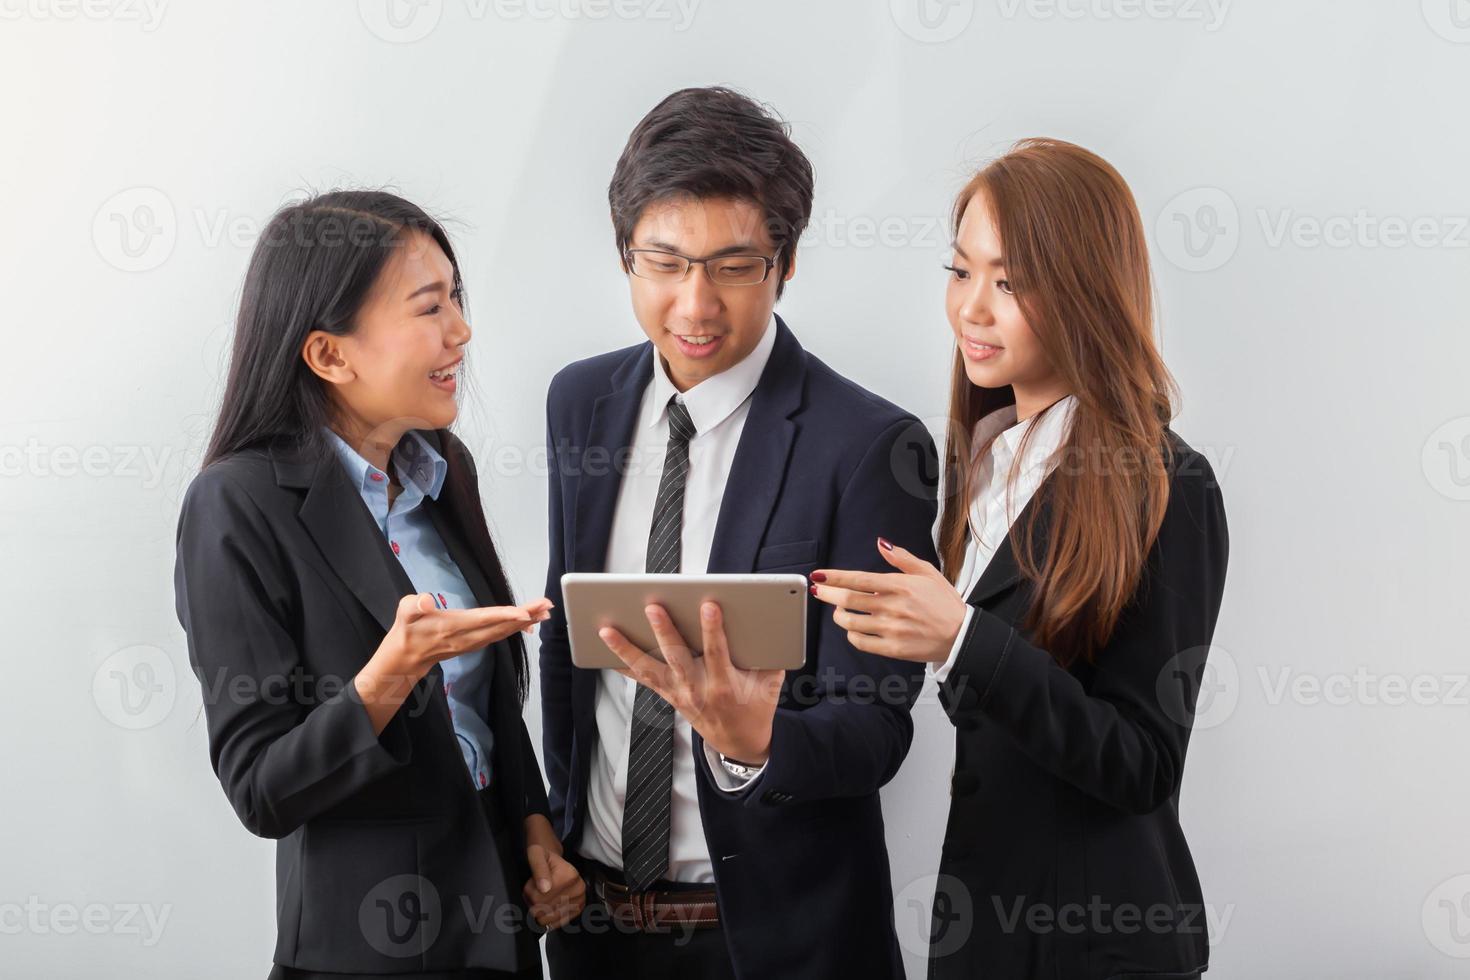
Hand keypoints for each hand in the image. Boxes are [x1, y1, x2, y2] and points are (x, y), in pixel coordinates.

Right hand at [380, 592, 553, 678]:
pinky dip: (516, 628)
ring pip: (503, 632)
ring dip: (525, 622)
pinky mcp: (476, 644)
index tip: (524, 613)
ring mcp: (473, 642)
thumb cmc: (407, 629)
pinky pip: (500, 636)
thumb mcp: (405, 612)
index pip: (483, 620)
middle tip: (547, 605)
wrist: (407, 657)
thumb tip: (425, 600)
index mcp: (452, 626)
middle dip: (525, 616)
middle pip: (500, 626)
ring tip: (545, 611)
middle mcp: (467, 637)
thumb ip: (414, 605)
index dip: (504, 616)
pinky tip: (530, 623)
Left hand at [522, 815, 584, 930]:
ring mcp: (580, 900)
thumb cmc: (543, 855)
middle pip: (543, 910)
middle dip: (533, 903)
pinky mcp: (578, 909)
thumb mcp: (536, 854)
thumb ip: (539, 869)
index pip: (538, 898)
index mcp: (569, 876)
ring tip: (541, 897)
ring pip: (548, 919)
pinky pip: (558, 923)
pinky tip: (548, 907)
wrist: (555, 860)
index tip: (531, 883)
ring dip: (540, 911)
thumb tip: (545, 888)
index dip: (528, 892)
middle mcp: (579, 888)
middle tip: (535, 890)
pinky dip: (549, 918)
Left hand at [599, 601, 783, 764]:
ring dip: (626, 649)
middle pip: (676, 657)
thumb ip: (770, 653)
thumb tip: (767, 619)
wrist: (739, 741)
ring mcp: (678, 694)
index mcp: (724, 685)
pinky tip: (605, 648)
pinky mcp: (667, 695)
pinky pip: (641, 679)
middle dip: (663, 631)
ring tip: (607, 630)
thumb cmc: (755, 706)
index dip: (713, 629)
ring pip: (648, 669)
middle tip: (652, 607)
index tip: (709, 605)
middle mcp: (696, 690)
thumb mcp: (771, 683)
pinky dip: (622, 664)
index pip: (717, 652)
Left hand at [809, 537, 967, 663]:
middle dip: (827, 594)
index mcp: (899, 586)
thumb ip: (902, 558)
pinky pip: (861, 642)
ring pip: (850, 623)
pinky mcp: (892, 649)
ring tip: (839, 611)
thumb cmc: (945, 603)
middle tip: (818, 591)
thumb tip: (881, 544)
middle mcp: (892, 607)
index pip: (858, 579)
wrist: (962, 635)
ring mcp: (891, 629)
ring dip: (838, 616)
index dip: (834, 577)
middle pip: (847, 600)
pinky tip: (853, 630)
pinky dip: (851, 635)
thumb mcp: (928, 572)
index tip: (819, 576)